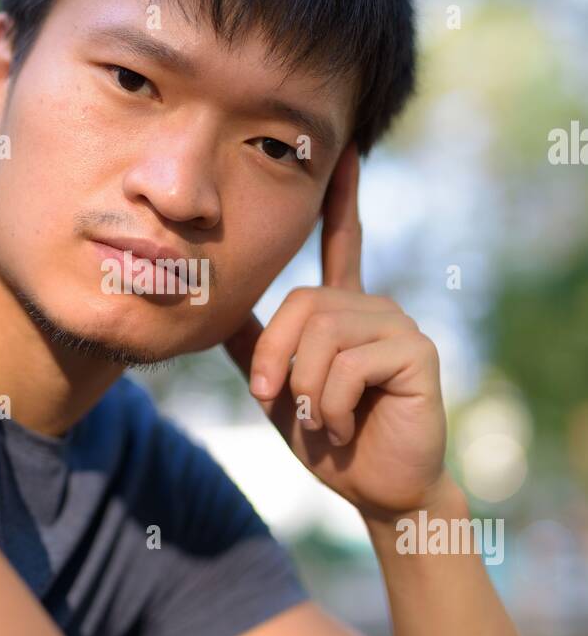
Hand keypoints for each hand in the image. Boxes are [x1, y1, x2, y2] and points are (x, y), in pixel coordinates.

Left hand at [223, 143, 448, 519]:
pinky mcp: (416, 353)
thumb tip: (219, 307)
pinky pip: (348, 364)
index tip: (345, 148)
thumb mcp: (279, 390)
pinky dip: (329, 406)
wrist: (376, 488)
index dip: (341, 197)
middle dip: (276, 360)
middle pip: (301, 304)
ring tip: (320, 420)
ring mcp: (399, 326)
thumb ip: (255, 347)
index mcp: (345, 310)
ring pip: (321, 335)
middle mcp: (374, 308)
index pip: (342, 241)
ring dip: (304, 391)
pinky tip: (344, 426)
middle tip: (275, 401)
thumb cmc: (331, 440)